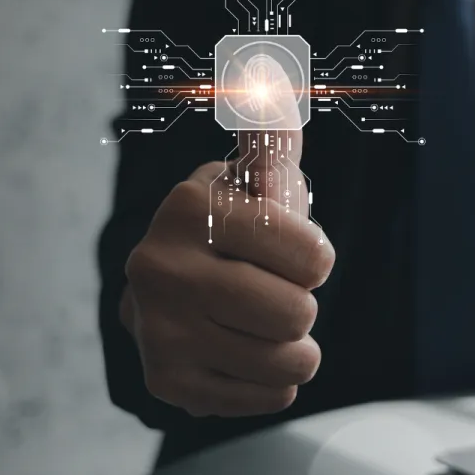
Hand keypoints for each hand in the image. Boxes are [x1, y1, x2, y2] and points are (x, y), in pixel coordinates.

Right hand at [121, 127, 332, 416]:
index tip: (287, 252)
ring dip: (296, 349)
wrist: (166, 287)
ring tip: (266, 326)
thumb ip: (273, 134)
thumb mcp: (255, 177)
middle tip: (272, 292)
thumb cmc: (232, 228)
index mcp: (191, 209)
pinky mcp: (167, 381)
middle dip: (302, 306)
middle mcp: (162, 269)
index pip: (313, 258)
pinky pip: (270, 395)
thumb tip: (271, 79)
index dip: (314, 259)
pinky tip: (247, 353)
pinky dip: (274, 381)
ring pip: (289, 362)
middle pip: (297, 314)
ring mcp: (160, 330)